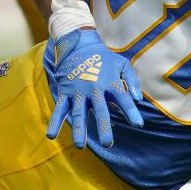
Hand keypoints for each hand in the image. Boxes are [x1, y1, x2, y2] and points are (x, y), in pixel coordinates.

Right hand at [47, 28, 143, 148]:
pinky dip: (55, 122)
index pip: (123, 99)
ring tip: (81, 146)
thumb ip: (132, 80)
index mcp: (111, 82)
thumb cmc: (104, 56)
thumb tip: (139, 100)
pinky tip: (51, 135)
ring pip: (79, 113)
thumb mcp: (122, 63)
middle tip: (108, 144)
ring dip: (79, 130)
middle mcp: (95, 88)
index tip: (138, 124)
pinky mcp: (65, 92)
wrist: (78, 43)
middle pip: (100, 111)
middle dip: (104, 128)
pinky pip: (60, 109)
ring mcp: (78, 91)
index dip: (131, 111)